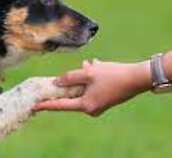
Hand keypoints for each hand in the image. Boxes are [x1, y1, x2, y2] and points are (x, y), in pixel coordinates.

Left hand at [33, 59, 150, 116]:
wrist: (137, 78)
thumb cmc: (113, 75)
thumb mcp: (89, 73)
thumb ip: (70, 77)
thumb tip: (56, 82)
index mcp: (85, 105)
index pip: (61, 105)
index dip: (47, 104)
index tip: (34, 106)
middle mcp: (91, 108)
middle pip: (73, 95)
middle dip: (72, 81)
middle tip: (73, 71)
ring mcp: (99, 104)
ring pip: (84, 88)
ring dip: (84, 76)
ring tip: (92, 64)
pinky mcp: (106, 98)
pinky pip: (93, 87)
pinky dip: (92, 77)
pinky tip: (97, 65)